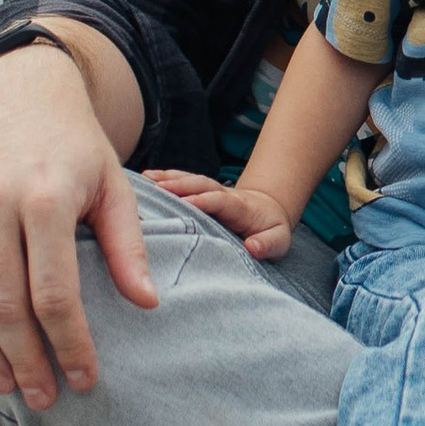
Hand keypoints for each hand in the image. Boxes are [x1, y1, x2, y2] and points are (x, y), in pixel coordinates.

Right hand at [0, 41, 155, 412]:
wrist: (15, 83)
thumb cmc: (72, 141)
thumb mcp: (111, 182)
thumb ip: (126, 244)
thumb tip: (147, 304)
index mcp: (47, 199)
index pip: (55, 294)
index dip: (70, 345)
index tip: (85, 379)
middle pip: (4, 306)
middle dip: (26, 361)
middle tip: (46, 398)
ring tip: (8, 385)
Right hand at [142, 167, 296, 257]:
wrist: (268, 211)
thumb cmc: (270, 230)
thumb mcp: (278, 241)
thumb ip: (268, 243)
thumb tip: (253, 247)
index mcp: (240, 207)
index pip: (221, 201)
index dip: (206, 200)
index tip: (188, 202)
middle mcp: (223, 194)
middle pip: (202, 185)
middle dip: (181, 185)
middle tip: (158, 188)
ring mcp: (210, 192)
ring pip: (190, 180)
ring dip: (169, 178)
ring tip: (146, 180)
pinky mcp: (200, 194)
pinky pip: (182, 183)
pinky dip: (165, 179)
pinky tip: (145, 180)